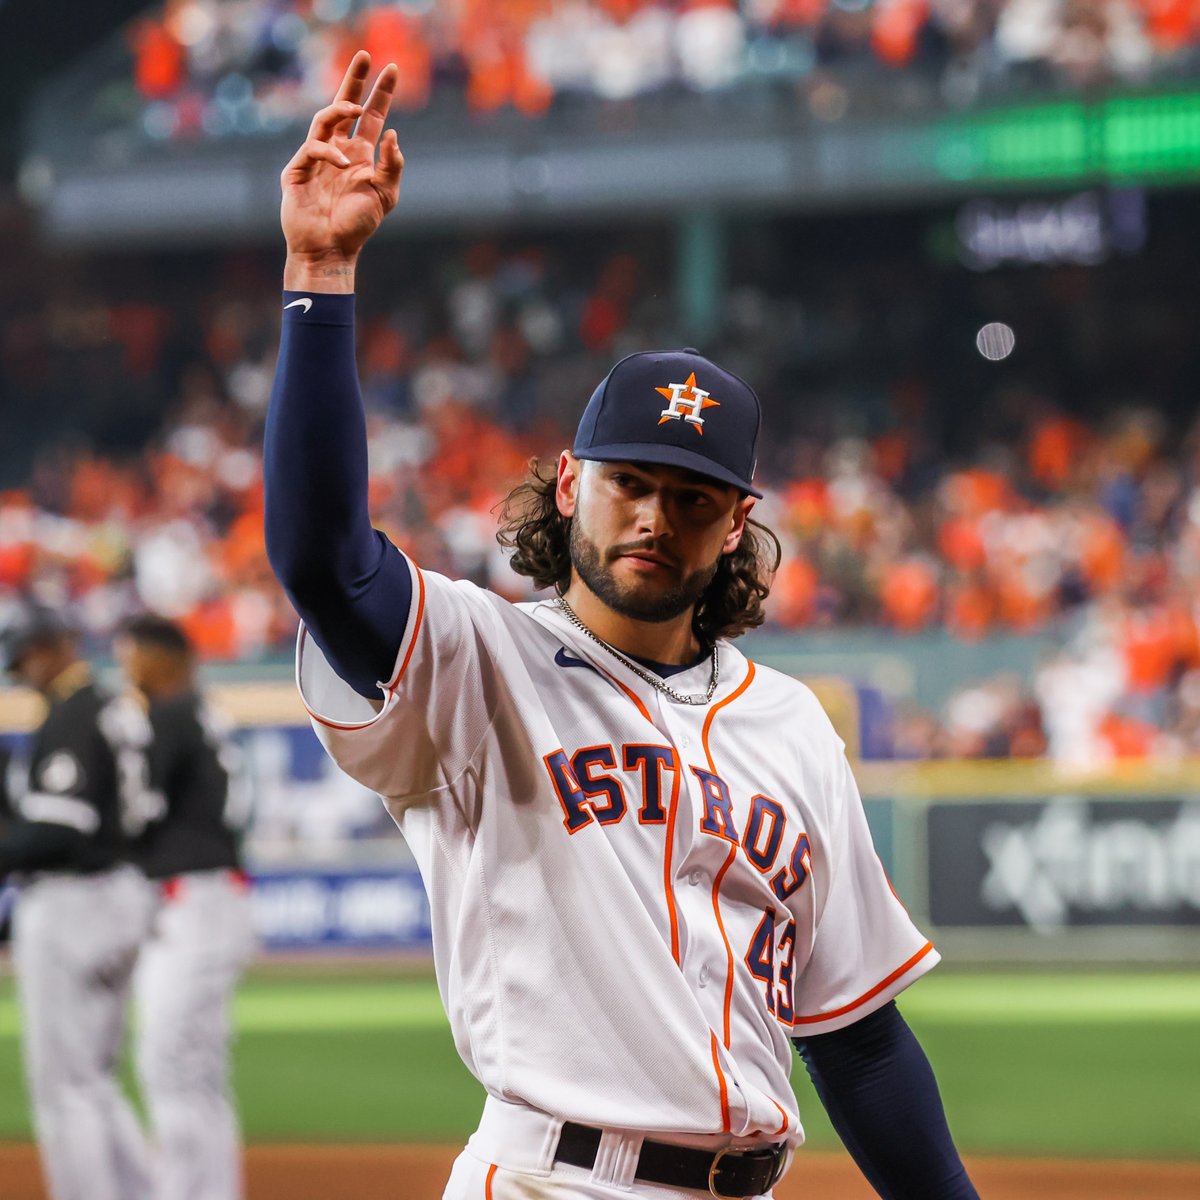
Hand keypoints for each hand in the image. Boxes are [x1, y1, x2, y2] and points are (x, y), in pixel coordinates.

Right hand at [280, 52, 403, 291]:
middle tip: (364, 56)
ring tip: (357, 108)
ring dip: (340, 108)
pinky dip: (329, 152)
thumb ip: (392, 166)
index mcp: (360, 155)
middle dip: (354, 80)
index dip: (380, 94)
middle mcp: (338, 151)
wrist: (331, 250)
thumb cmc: (357, 227)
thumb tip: (392, 134)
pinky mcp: (297, 170)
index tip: (391, 69)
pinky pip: (312, 148)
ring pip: (324, 119)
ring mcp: (315, 159)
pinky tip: (344, 162)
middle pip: (343, 106)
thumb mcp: (385, 196)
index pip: (371, 116)